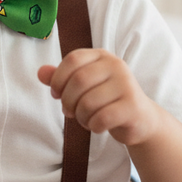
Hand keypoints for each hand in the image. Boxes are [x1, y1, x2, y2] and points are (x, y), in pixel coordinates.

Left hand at [37, 49, 160, 146]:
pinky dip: (93, 125)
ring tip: (85, 119)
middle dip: (68, 101)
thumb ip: (61, 78)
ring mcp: (127, 85)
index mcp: (102, 56)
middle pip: (79, 81)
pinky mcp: (132, 106)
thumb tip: (40, 72)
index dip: (58, 78)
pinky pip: (101, 118)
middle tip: (69, 112)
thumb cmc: (106, 100)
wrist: (140, 119)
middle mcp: (116, 65)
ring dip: (81, 116)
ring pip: (88, 102)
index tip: (56, 94)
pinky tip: (97, 126)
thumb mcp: (83, 86)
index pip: (73, 59)